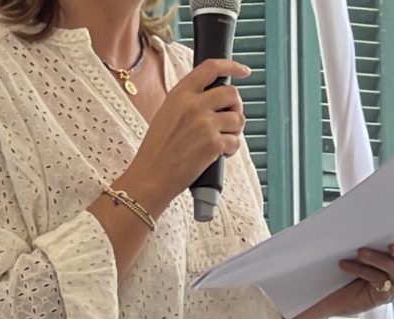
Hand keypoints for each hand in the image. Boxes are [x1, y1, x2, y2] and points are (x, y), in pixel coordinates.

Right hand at [122, 59, 250, 211]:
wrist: (150, 177)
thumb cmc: (156, 152)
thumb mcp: (166, 115)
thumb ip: (188, 103)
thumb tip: (214, 101)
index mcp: (180, 95)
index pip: (210, 68)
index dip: (231, 66)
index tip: (243, 70)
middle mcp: (193, 105)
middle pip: (232, 93)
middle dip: (236, 106)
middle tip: (230, 118)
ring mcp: (204, 124)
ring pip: (238, 118)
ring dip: (234, 131)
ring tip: (221, 140)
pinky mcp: (213, 144)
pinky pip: (235, 141)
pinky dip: (231, 149)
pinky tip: (218, 155)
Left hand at [286, 225, 393, 318]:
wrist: (329, 292)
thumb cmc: (343, 263)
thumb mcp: (352, 243)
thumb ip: (362, 230)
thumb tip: (355, 211)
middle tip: (392, 247)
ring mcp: (393, 282)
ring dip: (379, 258)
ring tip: (361, 252)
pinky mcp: (383, 295)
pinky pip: (380, 280)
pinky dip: (363, 270)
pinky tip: (346, 265)